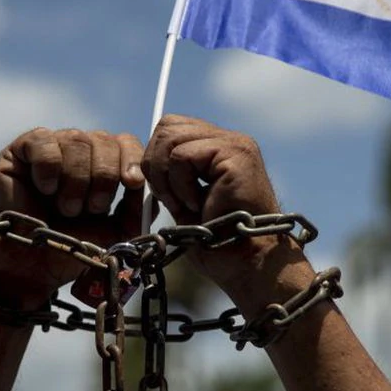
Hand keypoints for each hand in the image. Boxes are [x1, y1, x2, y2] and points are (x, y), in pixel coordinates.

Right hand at [0, 128, 145, 307]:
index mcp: (104, 165)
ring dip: (76, 181)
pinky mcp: (21, 150)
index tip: (132, 183)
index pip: (126, 142)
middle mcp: (80, 151)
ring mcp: (51, 147)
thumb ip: (138, 206)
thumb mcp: (118, 231)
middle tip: (90, 209)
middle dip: (103, 179)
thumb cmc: (72, 248)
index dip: (133, 159)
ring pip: (77, 140)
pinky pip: (44, 143)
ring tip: (66, 208)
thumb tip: (148, 181)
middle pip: (104, 140)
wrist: (30, 265)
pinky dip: (49, 170)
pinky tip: (44, 191)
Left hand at [143, 114, 301, 291]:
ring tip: (185, 204)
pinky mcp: (237, 154)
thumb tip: (140, 163)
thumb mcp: (185, 201)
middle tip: (170, 200)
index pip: (170, 128)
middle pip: (167, 126)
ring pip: (171, 139)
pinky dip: (180, 185)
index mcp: (218, 147)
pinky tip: (198, 205)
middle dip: (155, 165)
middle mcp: (230, 140)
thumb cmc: (219, 243)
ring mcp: (235, 144)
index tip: (163, 195)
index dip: (155, 158)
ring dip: (167, 178)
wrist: (249, 263)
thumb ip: (170, 176)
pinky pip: (182, 156)